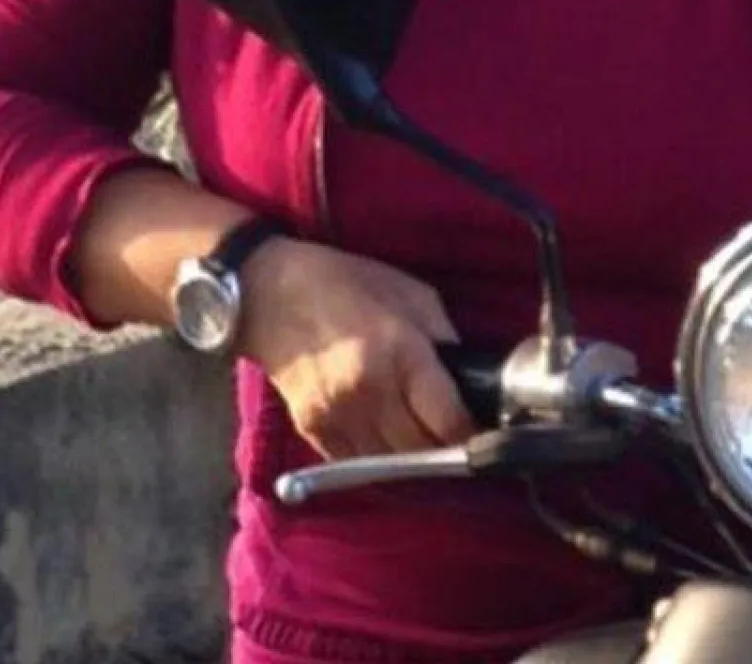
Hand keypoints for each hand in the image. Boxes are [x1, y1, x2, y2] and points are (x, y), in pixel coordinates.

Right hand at [237, 238, 473, 458]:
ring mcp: (338, 415)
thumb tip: (469, 376)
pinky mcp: (313, 429)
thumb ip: (444, 336)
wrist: (269, 294)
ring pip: (391, 468)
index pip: (448, 421)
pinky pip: (357, 465)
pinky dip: (379, 461)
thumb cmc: (345, 283)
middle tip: (459, 440)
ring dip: (414, 462)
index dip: (471, 433)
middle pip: (423, 452)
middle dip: (447, 451)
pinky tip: (389, 441)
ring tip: (426, 443)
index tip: (482, 431)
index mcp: (400, 352)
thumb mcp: (411, 293)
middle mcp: (369, 391)